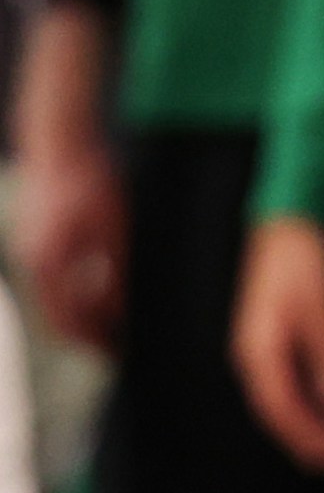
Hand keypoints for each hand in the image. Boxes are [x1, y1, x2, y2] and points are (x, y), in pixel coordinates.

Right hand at [16, 131, 125, 353]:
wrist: (61, 140)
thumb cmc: (90, 178)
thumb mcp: (114, 226)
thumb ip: (116, 269)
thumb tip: (122, 308)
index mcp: (50, 263)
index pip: (68, 322)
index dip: (94, 341)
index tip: (118, 353)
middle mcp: (36, 261)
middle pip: (59, 316)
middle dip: (87, 334)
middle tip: (117, 346)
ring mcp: (32, 250)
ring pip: (57, 297)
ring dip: (83, 312)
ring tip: (114, 321)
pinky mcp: (38, 238)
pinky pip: (56, 278)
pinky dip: (76, 290)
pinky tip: (101, 288)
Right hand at [233, 216, 323, 474]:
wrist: (291, 221)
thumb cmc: (300, 257)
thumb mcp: (319, 302)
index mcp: (259, 352)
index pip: (281, 410)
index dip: (311, 439)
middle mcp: (262, 359)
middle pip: (287, 415)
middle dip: (321, 443)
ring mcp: (274, 353)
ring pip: (297, 404)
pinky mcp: (290, 344)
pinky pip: (305, 387)